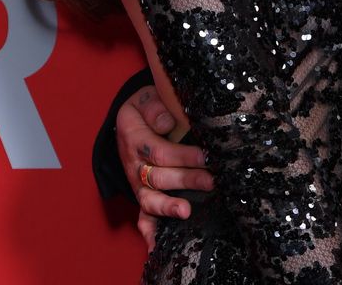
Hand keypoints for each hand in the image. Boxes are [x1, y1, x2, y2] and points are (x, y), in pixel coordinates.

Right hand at [117, 85, 213, 250]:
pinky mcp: (140, 191)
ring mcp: (136, 181)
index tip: (206, 156)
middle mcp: (133, 163)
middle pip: (158, 176)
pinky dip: (148, 230)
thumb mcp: (145, 97)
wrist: (129, 118)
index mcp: (134, 137)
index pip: (159, 150)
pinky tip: (156, 245)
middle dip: (186, 180)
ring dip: (168, 206)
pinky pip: (141, 213)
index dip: (183, 156)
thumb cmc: (145, 106)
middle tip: (211, 181)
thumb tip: (168, 124)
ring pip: (148, 198)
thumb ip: (154, 107)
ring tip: (186, 211)